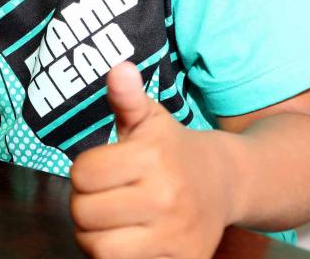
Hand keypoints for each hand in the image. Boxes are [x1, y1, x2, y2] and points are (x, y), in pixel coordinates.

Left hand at [69, 62, 234, 258]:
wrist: (227, 181)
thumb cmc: (173, 148)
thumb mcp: (150, 117)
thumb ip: (128, 97)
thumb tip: (118, 70)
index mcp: (153, 157)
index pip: (82, 175)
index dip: (82, 172)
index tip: (99, 170)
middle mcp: (167, 197)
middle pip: (84, 214)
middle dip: (84, 204)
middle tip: (101, 197)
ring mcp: (176, 235)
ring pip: (100, 248)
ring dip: (94, 236)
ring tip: (107, 221)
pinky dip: (118, 256)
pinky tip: (128, 238)